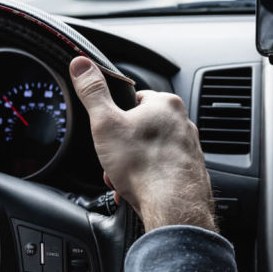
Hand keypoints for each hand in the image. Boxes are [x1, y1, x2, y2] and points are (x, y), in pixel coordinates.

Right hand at [69, 56, 215, 231]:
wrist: (172, 207)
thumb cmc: (143, 165)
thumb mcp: (105, 123)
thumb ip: (92, 91)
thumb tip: (81, 64)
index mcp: (165, 104)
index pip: (134, 100)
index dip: (115, 117)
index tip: (109, 132)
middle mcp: (183, 123)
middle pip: (141, 128)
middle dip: (123, 146)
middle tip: (113, 160)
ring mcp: (190, 148)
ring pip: (150, 151)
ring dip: (132, 165)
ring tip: (123, 179)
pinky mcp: (191, 172)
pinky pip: (162, 171)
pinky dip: (148, 180)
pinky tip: (138, 190)